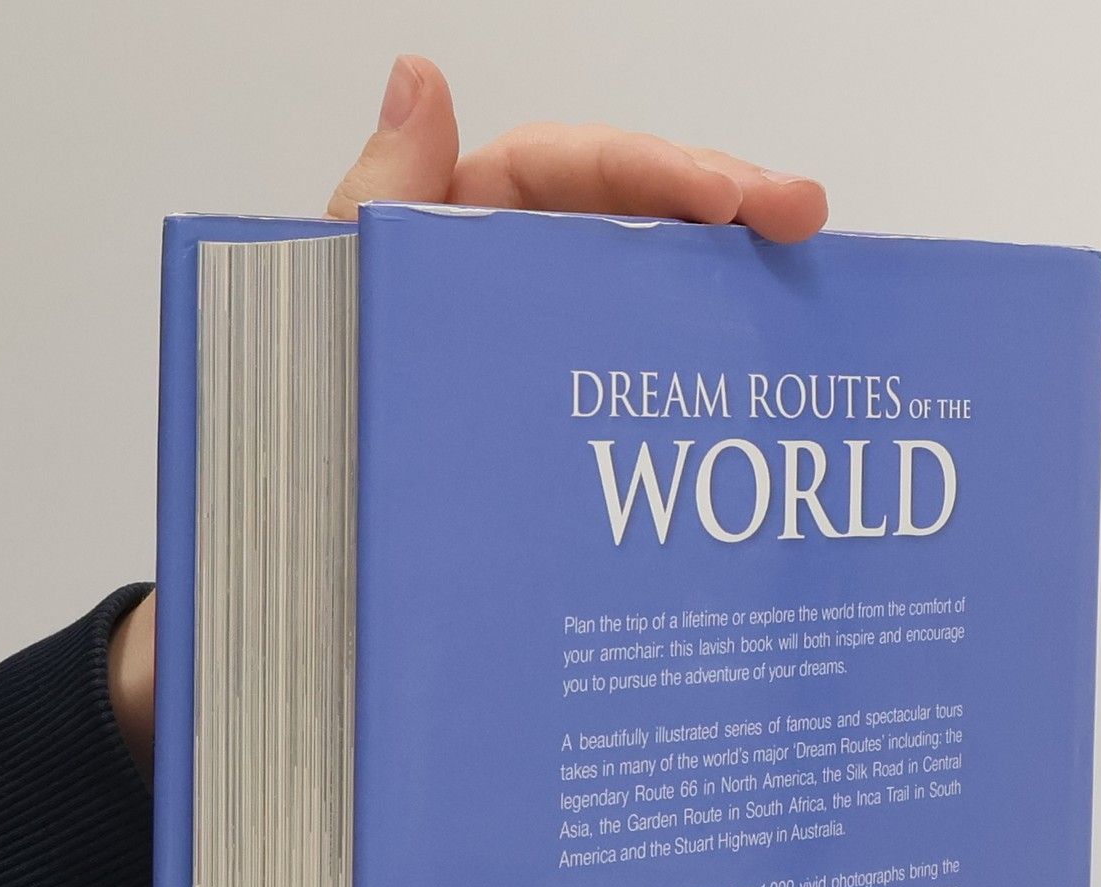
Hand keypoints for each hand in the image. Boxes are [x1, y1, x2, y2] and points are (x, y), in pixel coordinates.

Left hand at [108, 57, 829, 768]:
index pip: (576, 171)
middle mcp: (518, 293)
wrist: (292, 594)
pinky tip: (764, 417)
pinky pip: (646, 410)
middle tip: (806, 225)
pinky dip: (706, 409)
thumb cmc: (294, 441)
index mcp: (461, 236)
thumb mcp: (323, 312)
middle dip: (729, 217)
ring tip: (808, 298)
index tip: (740, 200)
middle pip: (640, 226)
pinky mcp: (570, 448)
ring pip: (658, 314)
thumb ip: (375, 201)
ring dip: (735, 302)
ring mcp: (553, 369)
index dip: (663, 172)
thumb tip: (418, 78)